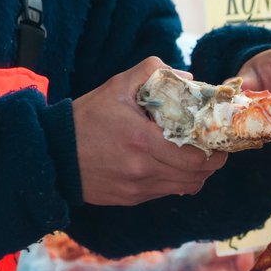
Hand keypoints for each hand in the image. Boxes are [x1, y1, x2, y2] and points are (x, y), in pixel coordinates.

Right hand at [73, 57, 228, 204]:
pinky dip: (177, 181)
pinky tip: (173, 166)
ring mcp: (137, 187)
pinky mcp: (130, 198)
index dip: (215, 150)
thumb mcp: (117, 86)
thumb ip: (152, 72)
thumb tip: (187, 78)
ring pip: (185, 187)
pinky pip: (166, 192)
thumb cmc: (86, 117)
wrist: (51, 152)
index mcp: (142, 140)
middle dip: (212, 162)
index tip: (219, 140)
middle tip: (214, 149)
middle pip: (197, 175)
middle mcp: (142, 168)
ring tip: (197, 157)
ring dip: (197, 174)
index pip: (197, 156)